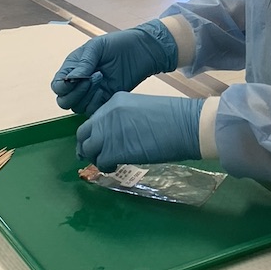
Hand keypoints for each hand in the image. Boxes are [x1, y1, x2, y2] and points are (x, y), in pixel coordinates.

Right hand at [51, 21, 177, 115]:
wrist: (141, 51)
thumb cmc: (117, 44)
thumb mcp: (97, 47)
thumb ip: (83, 63)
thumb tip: (70, 79)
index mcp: (72, 68)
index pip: (57, 86)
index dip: (62, 87)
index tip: (75, 79)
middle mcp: (78, 84)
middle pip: (64, 101)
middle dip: (75, 92)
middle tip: (92, 78)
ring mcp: (91, 94)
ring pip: (77, 108)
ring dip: (87, 96)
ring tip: (102, 78)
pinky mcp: (104, 100)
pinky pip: (92, 111)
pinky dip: (95, 104)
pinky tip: (104, 91)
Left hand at [76, 93, 202, 169]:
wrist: (186, 125)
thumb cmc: (173, 117)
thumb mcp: (141, 109)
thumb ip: (125, 119)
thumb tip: (119, 135)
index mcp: (115, 102)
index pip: (94, 119)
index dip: (95, 133)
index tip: (99, 142)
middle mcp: (106, 115)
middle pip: (84, 133)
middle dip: (87, 146)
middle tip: (95, 156)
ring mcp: (108, 133)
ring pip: (89, 149)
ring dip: (96, 158)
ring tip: (109, 163)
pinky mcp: (114, 150)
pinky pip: (101, 162)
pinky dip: (105, 167)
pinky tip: (115, 167)